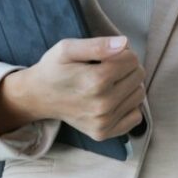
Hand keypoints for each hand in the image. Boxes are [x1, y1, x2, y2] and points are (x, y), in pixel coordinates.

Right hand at [8, 36, 145, 141]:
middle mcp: (102, 105)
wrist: (38, 97)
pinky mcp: (103, 133)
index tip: (108, 55)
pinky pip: (135, 117)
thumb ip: (97, 44)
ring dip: (129, 86)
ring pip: (139, 95)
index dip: (123, 52)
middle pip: (138, 76)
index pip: (132, 59)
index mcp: (95, 81)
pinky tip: (112, 99)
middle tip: (107, 68)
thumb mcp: (68, 48)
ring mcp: (103, 122)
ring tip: (109, 83)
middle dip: (127, 67)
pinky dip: (128, 106)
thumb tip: (124, 43)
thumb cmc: (54, 69)